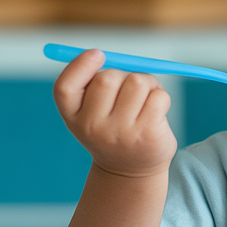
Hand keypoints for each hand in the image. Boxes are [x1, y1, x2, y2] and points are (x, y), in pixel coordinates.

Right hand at [52, 48, 178, 177]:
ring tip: (145, 100)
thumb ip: (94, 83)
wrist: (130, 172)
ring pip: (138, 82)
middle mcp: (92, 127)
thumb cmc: (112, 130)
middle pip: (107, 79)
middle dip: (124, 73)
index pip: (65, 88)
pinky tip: (156, 113)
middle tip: (131, 86)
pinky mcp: (147, 134)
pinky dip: (161, 97)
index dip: (79, 66)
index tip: (97, 54)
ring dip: (147, 83)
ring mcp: (121, 132)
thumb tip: (102, 54)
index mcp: (73, 117)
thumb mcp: (93, 112)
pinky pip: (158, 96)